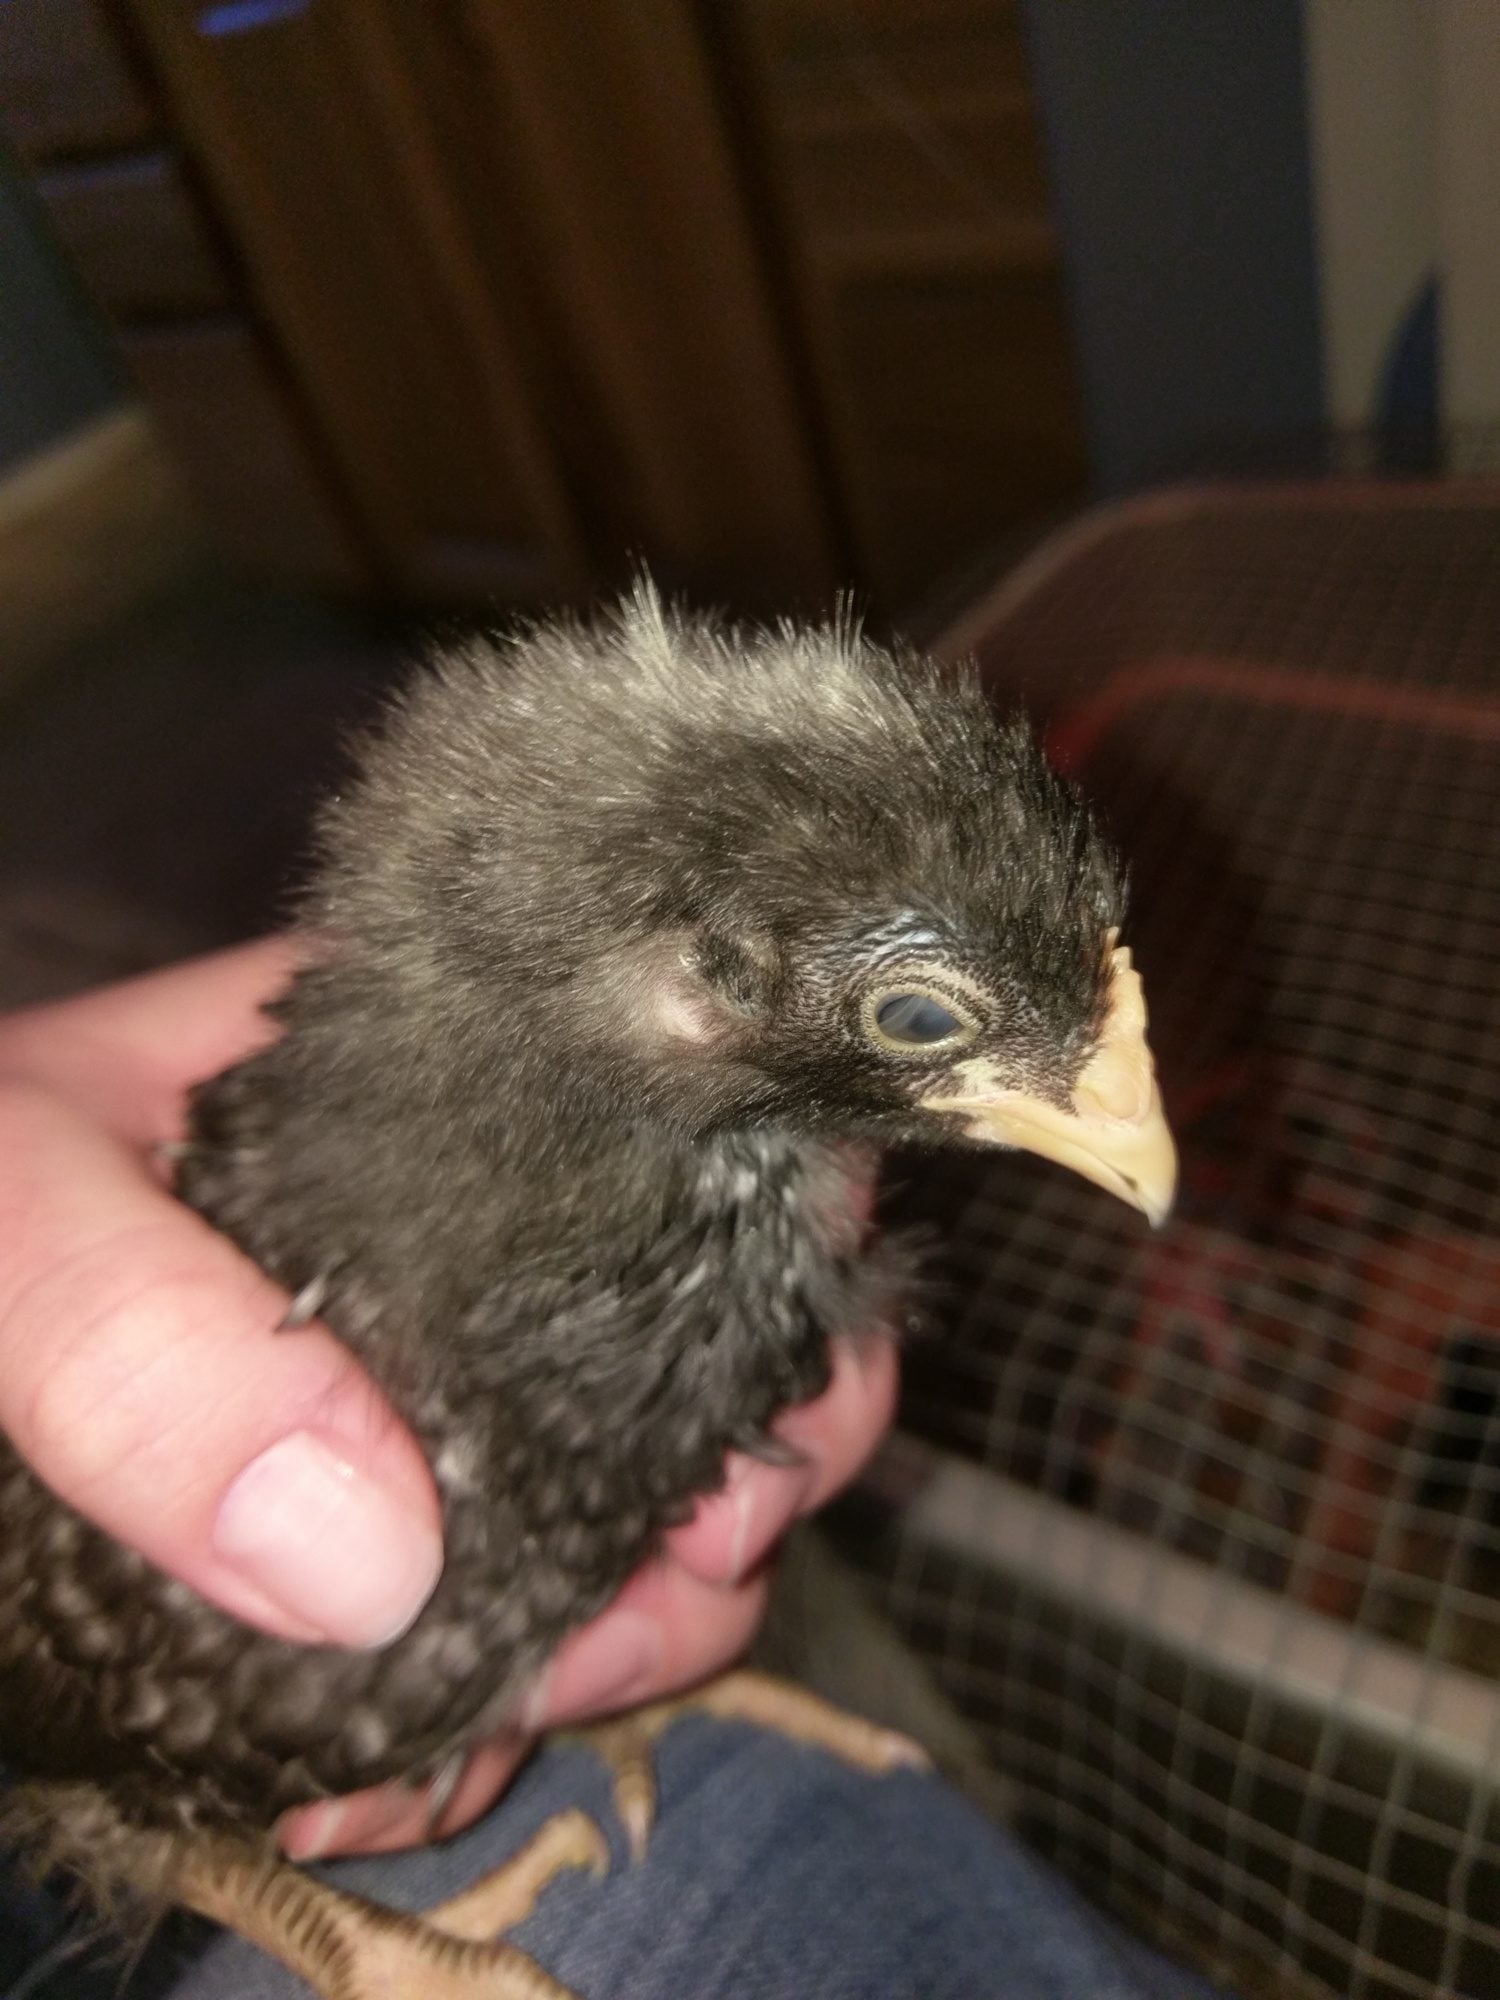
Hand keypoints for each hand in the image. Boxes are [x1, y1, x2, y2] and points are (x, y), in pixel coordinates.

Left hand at [0, 943, 896, 1859]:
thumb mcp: (8, 1203)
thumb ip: (133, 1326)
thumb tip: (371, 1556)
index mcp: (439, 1108)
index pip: (692, 1133)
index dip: (794, 1257)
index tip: (765, 1400)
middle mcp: (479, 1255)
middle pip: (721, 1344)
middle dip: (746, 1482)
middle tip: (677, 1573)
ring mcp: (440, 1405)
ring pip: (642, 1510)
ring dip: (632, 1632)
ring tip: (511, 1703)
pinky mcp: (375, 1545)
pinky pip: (503, 1639)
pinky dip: (490, 1726)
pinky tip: (394, 1766)